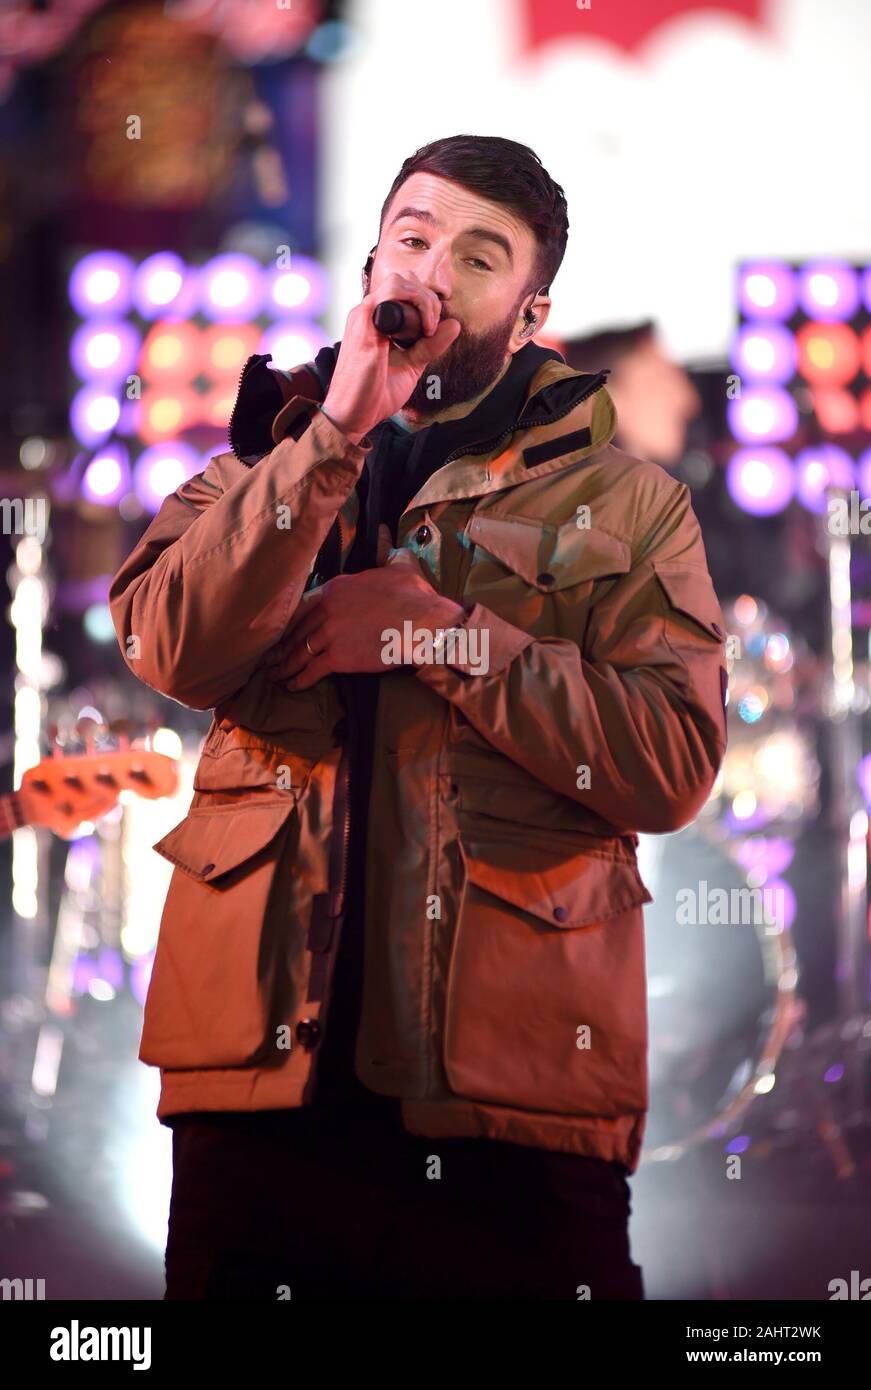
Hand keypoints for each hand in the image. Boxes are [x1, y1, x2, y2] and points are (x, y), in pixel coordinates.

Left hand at [261, 532, 464, 689]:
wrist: (423, 622)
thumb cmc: (415, 595)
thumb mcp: (400, 567)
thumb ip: (391, 557)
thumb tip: (394, 548)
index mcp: (337, 588)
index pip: (304, 606)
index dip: (291, 621)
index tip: (283, 631)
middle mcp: (327, 609)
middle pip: (298, 630)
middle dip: (282, 646)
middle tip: (270, 657)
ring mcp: (330, 634)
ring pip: (300, 651)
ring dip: (285, 665)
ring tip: (275, 675)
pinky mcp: (338, 657)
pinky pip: (312, 670)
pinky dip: (300, 680)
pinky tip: (292, 686)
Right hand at [321, 273, 460, 442]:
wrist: (352, 415)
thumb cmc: (374, 393)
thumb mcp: (411, 366)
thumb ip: (430, 346)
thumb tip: (454, 325)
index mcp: (374, 321)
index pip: (402, 290)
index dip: (425, 302)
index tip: (433, 329)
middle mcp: (366, 313)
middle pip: (402, 281)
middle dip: (428, 298)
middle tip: (433, 327)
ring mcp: (363, 316)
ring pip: (398, 283)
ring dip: (423, 299)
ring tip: (429, 326)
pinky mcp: (365, 325)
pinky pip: (392, 295)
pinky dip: (416, 304)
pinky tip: (424, 329)